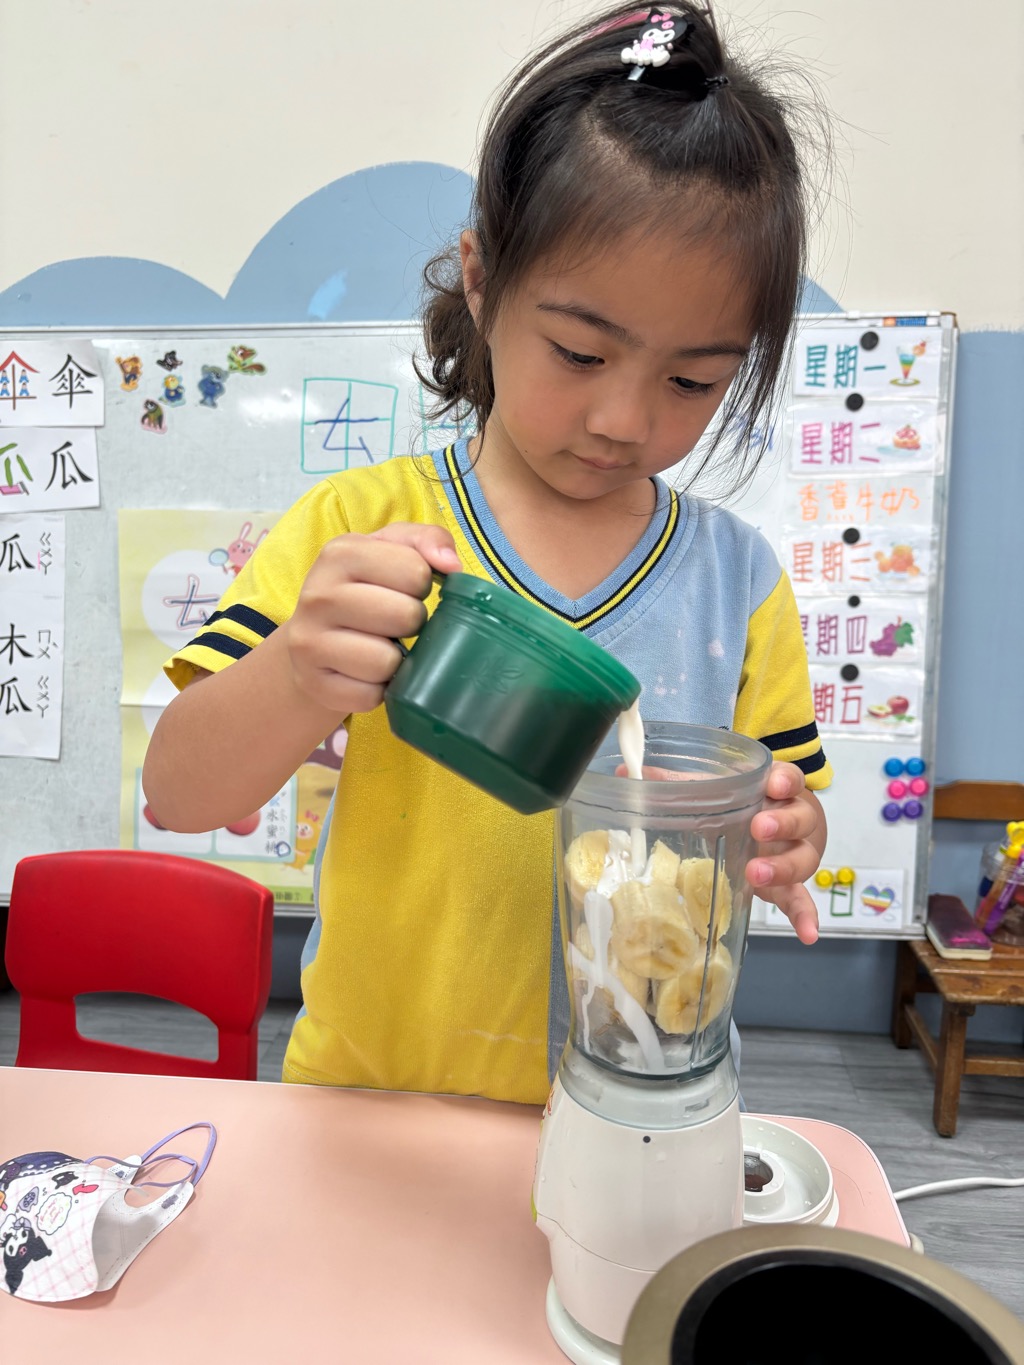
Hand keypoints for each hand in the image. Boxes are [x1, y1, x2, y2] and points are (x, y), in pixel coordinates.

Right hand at [282, 523, 460, 714]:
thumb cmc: (364, 591)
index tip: (403, 589)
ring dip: (396, 660)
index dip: (421, 584)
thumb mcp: (390, 552)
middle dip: (412, 622)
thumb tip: (451, 565)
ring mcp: (310, 642)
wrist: (311, 642)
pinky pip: (371, 696)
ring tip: (380, 647)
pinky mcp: (315, 684)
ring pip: (387, 661)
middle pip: (406, 616)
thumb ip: (427, 540)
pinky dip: (379, 689)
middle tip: (394, 623)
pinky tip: (365, 674)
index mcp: (340, 553)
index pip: (415, 571)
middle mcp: (318, 595)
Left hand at [615, 760, 825, 943]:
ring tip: (757, 874)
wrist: (771, 821)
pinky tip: (807, 934)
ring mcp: (795, 852)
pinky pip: (802, 899)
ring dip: (783, 866)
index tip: (772, 785)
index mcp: (775, 790)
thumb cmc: (739, 801)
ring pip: (803, 858)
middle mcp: (793, 819)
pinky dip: (806, 916)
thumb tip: (625, 774)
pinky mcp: (791, 882)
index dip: (784, 781)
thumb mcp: (712, 786)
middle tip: (759, 828)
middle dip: (782, 823)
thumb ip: (675, 781)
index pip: (789, 779)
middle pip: (801, 818)